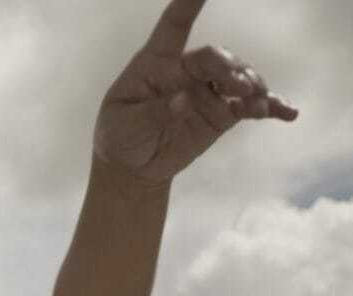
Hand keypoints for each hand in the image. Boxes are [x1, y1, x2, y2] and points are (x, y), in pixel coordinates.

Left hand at [93, 0, 297, 185]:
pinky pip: (250, 105)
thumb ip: (153, 113)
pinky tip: (287, 113)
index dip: (189, 3)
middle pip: (214, 57)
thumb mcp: (126, 124)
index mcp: (156, 63)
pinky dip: (270, 107)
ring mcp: (207, 90)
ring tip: (258, 105)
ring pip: (238, 77)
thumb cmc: (121, 135)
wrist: (133, 166)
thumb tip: (183, 101)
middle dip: (229, 68)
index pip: (174, 26)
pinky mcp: (221, 113)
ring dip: (252, 86)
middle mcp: (185, 70)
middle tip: (238, 86)